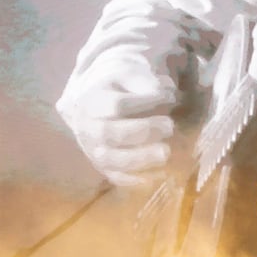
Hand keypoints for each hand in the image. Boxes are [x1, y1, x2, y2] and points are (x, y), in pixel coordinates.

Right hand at [59, 54, 177, 184]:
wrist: (101, 109)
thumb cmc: (122, 90)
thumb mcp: (131, 77)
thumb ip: (146, 82)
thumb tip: (164, 95)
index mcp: (92, 101)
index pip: (116, 105)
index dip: (145, 103)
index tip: (170, 98)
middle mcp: (87, 128)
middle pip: (109, 133)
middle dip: (143, 131)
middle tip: (169, 126)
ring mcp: (93, 150)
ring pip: (111, 159)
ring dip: (141, 158)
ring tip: (166, 152)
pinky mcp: (104, 169)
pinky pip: (118, 178)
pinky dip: (139, 179)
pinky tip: (161, 172)